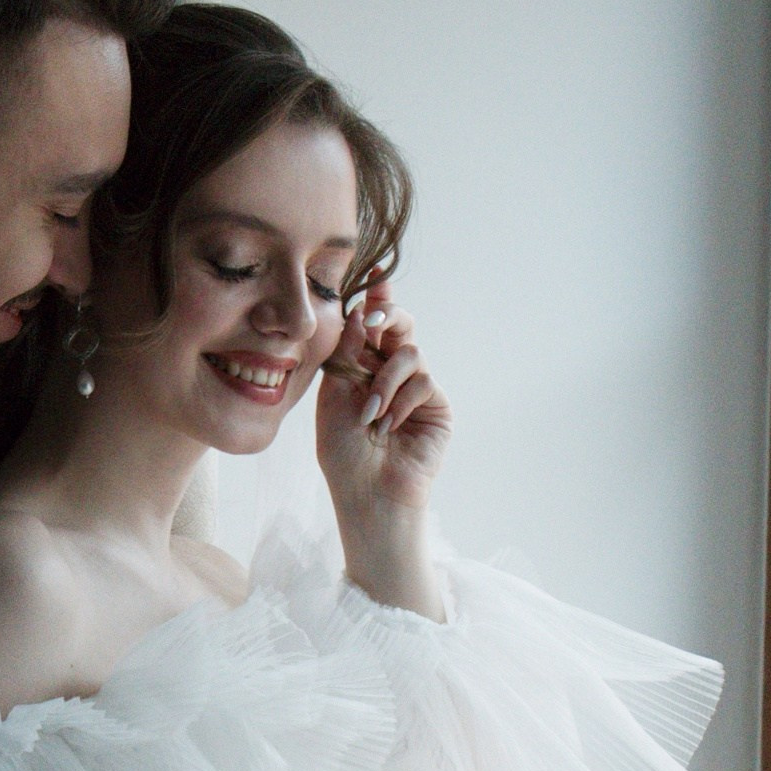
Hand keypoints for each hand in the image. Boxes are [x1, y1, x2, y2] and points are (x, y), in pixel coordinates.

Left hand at [314, 278, 452, 618]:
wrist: (368, 495)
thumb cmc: (343, 455)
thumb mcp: (334, 397)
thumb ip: (347, 354)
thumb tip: (357, 311)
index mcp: (360, 370)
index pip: (368, 327)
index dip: (374, 300)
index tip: (376, 276)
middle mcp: (389, 374)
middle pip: (397, 325)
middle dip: (386, 316)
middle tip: (370, 324)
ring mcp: (415, 389)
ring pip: (409, 351)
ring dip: (385, 380)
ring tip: (371, 414)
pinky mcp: (435, 405)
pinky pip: (422, 380)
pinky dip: (401, 400)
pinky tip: (388, 426)